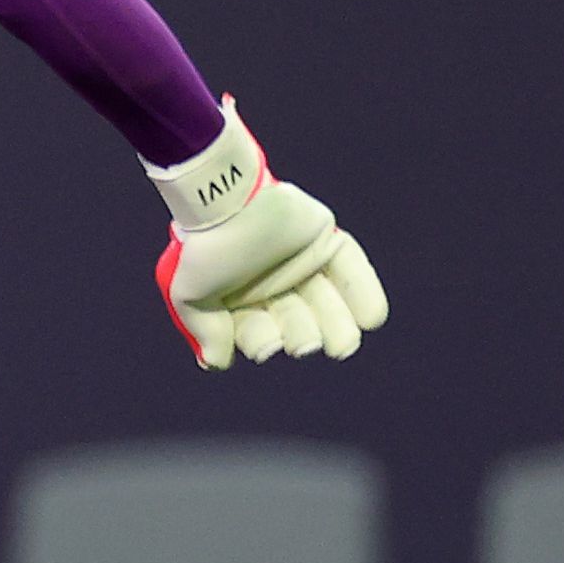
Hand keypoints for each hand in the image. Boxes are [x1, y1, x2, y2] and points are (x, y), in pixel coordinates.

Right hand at [149, 101, 386, 368]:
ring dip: (337, 326)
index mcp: (243, 303)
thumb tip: (216, 364)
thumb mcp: (191, 293)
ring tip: (343, 345)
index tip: (266, 346)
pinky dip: (365, 296)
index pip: (259, 333)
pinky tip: (372, 320)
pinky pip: (353, 272)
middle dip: (303, 337)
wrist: (229, 198)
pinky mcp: (328, 244)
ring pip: (329, 305)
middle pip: (299, 325)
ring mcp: (304, 266)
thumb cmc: (206, 248)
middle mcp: (276, 288)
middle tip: (305, 345)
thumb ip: (205, 329)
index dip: (263, 342)